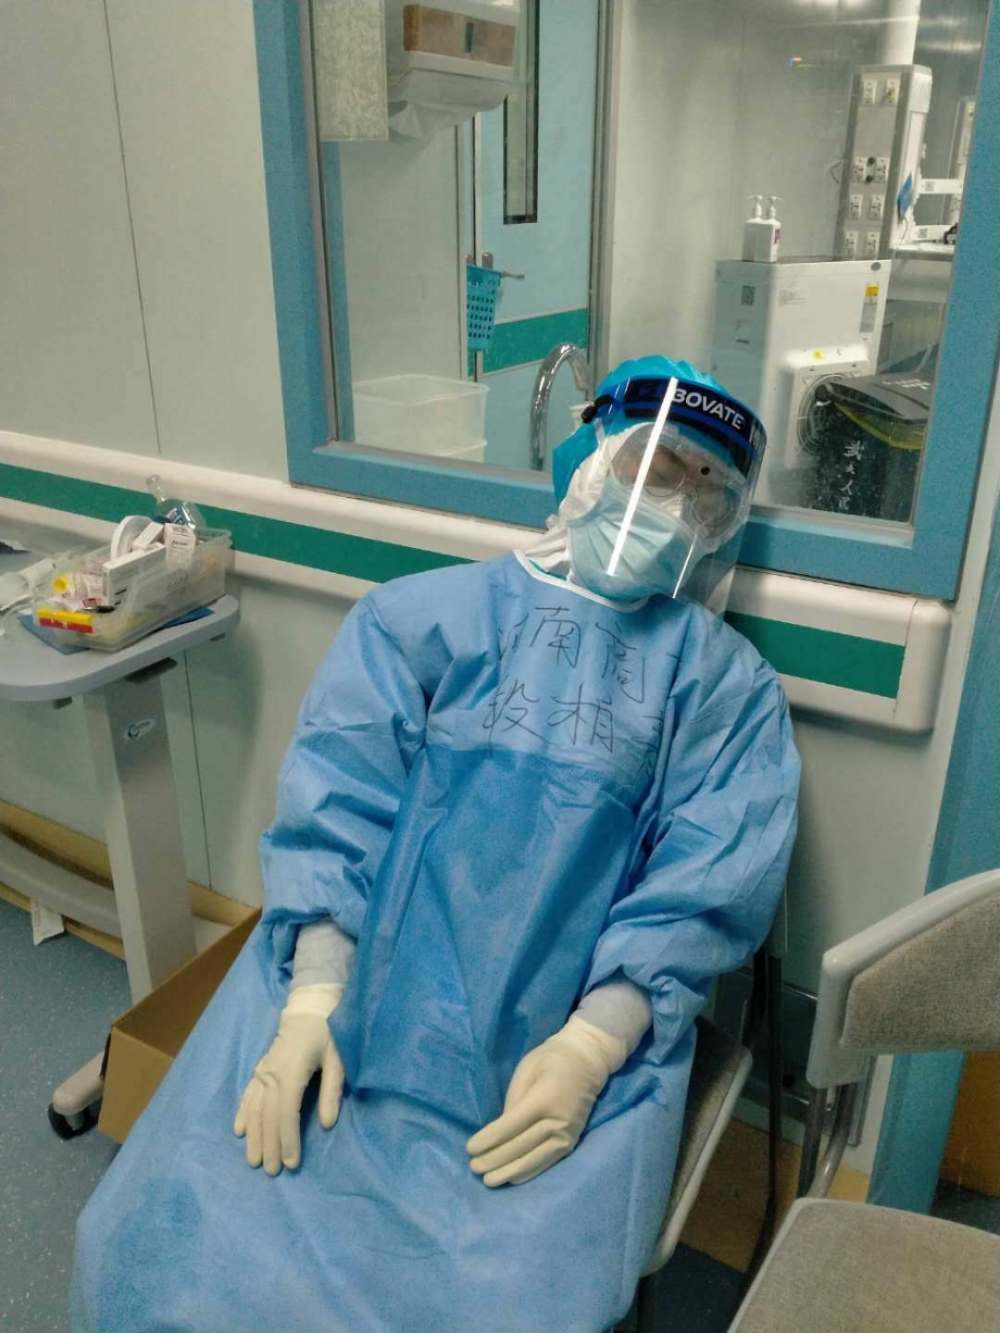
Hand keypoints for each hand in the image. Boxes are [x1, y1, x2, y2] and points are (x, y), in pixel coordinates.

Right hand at [234, 983, 343, 1174]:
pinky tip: (239, 1131)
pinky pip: (247, 1095)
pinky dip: (242, 1114)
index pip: (286, 1114)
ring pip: (254, 1110)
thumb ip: (332, 1091)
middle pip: (267, 1117)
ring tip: (253, 1160)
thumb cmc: (328, 1033)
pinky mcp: (260, 1069)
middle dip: (269, 1146)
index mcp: (291, 1072)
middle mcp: (271, 1075)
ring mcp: (262, 1072)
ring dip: (253, 1136)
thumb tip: (327, 1124)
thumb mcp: (338, 1058)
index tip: (291, 1163)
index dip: (288, 1140)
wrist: (309, 1008)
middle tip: (271, 1171)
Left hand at [466, 1015, 626, 1186]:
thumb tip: (500, 1131)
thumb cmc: (550, 1061)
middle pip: (521, 1145)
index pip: (511, 1125)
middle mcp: (558, 1120)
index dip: (489, 1139)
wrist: (587, 1061)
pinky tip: (513, 1179)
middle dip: (494, 1158)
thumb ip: (514, 1101)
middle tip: (473, 1167)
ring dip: (509, 1171)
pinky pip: (548, 1161)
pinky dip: (529, 1172)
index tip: (470, 1148)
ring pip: (534, 1159)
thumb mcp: (526, 1071)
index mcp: (544, 1098)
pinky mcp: (572, 1142)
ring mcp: (567, 1133)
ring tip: (488, 1180)